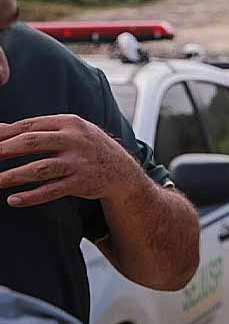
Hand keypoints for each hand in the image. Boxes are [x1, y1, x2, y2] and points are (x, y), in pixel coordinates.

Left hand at [0, 115, 140, 206]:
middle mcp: (75, 140)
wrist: (121, 171)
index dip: (4, 134)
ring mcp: (79, 163)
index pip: (29, 125)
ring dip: (12, 176)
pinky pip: (52, 191)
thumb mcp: (69, 131)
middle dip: (3, 150)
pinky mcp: (82, 183)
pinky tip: (14, 200)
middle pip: (32, 142)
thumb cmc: (87, 148)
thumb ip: (37, 130)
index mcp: (70, 123)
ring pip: (39, 169)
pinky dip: (32, 196)